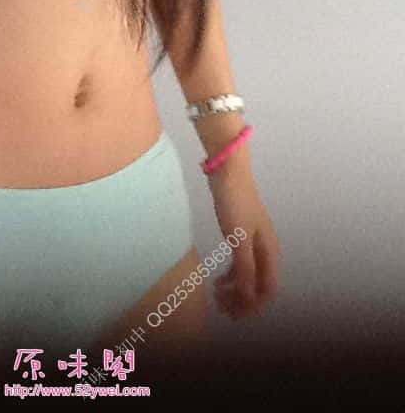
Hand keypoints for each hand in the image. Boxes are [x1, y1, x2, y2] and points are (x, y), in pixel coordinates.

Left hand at [207, 169, 278, 319]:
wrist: (228, 172)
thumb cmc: (234, 203)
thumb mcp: (238, 238)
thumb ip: (244, 268)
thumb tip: (249, 298)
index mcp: (270, 251)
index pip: (268, 289)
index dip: (253, 306)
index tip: (235, 314)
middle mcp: (266, 249)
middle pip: (259, 284)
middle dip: (243, 300)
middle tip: (222, 310)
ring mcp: (254, 241)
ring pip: (248, 274)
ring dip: (236, 289)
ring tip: (217, 298)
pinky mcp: (241, 234)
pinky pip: (240, 263)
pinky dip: (231, 275)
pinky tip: (218, 281)